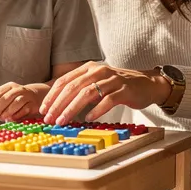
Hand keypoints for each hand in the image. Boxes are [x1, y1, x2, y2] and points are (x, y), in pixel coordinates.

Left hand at [0, 82, 44, 121]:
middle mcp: (18, 89)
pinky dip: (17, 115)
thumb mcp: (8, 98)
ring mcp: (27, 96)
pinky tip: (11, 119)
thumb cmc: (18, 99)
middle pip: (6, 98)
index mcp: (9, 86)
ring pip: (16, 102)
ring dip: (7, 111)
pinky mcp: (33, 104)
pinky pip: (24, 110)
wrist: (37, 96)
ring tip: (1, 118)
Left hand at [39, 62, 162, 124]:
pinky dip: (96, 110)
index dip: (52, 96)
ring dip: (72, 109)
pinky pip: (107, 100)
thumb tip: (58, 107)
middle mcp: (99, 71)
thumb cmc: (117, 87)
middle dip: (58, 104)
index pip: (65, 81)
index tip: (43, 110)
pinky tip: (88, 119)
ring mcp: (112, 80)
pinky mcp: (124, 90)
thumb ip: (80, 90)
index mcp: (89, 68)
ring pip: (87, 93)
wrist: (147, 84)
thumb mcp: (96, 83)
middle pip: (73, 87)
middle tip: (49, 118)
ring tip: (63, 121)